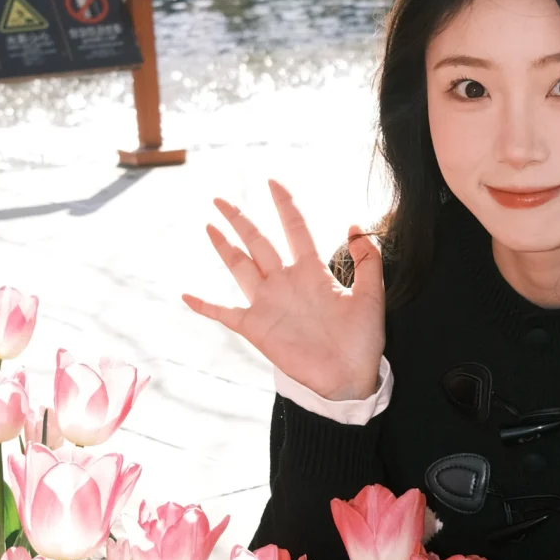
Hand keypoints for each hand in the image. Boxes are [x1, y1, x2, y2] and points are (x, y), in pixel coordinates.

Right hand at [182, 180, 384, 401]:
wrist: (348, 378)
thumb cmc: (362, 340)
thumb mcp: (372, 295)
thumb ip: (367, 260)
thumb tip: (355, 225)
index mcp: (312, 272)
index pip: (295, 228)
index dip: (284, 204)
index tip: (273, 182)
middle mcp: (285, 282)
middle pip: (258, 241)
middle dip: (240, 219)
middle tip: (220, 198)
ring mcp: (268, 303)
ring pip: (240, 267)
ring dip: (224, 247)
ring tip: (209, 226)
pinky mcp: (256, 327)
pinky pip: (225, 313)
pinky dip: (205, 305)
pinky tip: (186, 295)